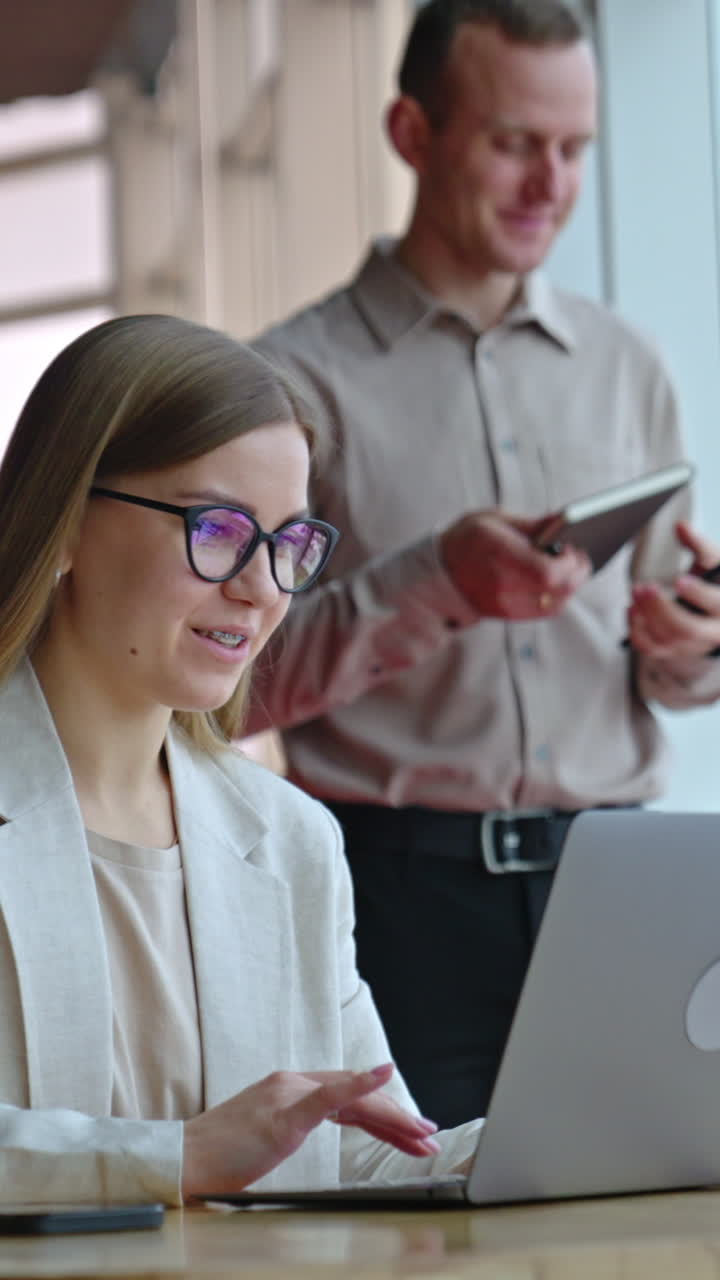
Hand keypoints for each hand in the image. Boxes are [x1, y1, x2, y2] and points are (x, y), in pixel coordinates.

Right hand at [181, 1063, 439, 1199]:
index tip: (412, 1134)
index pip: (349, 1099)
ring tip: (421, 1132)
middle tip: (428, 1137)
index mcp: (289, 1090)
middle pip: (358, 1098)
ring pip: (354, 1099)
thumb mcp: (264, 1141)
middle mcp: (292, 1083)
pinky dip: (359, 1084)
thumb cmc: (217, 1159)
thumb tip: (312, 1142)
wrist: (181, 1162)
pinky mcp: (284, 1112)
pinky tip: (383, 1075)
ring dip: (392, 1116)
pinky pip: (330, 1095)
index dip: (384, 1115)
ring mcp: (288, 1094)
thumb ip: (291, 1131)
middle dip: (397, 1118)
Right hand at [440, 510, 590, 618]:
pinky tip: (557, 579)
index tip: (573, 546)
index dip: (569, 562)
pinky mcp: (508, 616)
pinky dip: (557, 595)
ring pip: (556, 604)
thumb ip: (531, 524)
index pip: (548, 572)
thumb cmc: (467, 540)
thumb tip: (563, 519)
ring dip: (569, 585)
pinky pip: (544, 611)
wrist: (437, 572)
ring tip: (568, 566)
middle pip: (559, 592)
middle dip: (577, 573)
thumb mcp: (494, 520)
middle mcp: (503, 586)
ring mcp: (506, 605)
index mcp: (499, 556)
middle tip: (579, 556)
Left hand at [628, 521, 719, 657]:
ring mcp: (691, 645)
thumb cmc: (715, 583)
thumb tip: (681, 526)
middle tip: (646, 588)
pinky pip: (651, 649)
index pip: (716, 604)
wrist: (715, 612)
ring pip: (667, 639)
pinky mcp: (673, 651)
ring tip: (635, 593)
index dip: (698, 594)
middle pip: (687, 629)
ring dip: (646, 617)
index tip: (680, 581)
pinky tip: (631, 610)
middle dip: (663, 609)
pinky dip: (636, 632)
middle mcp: (712, 632)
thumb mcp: (714, 562)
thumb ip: (698, 545)